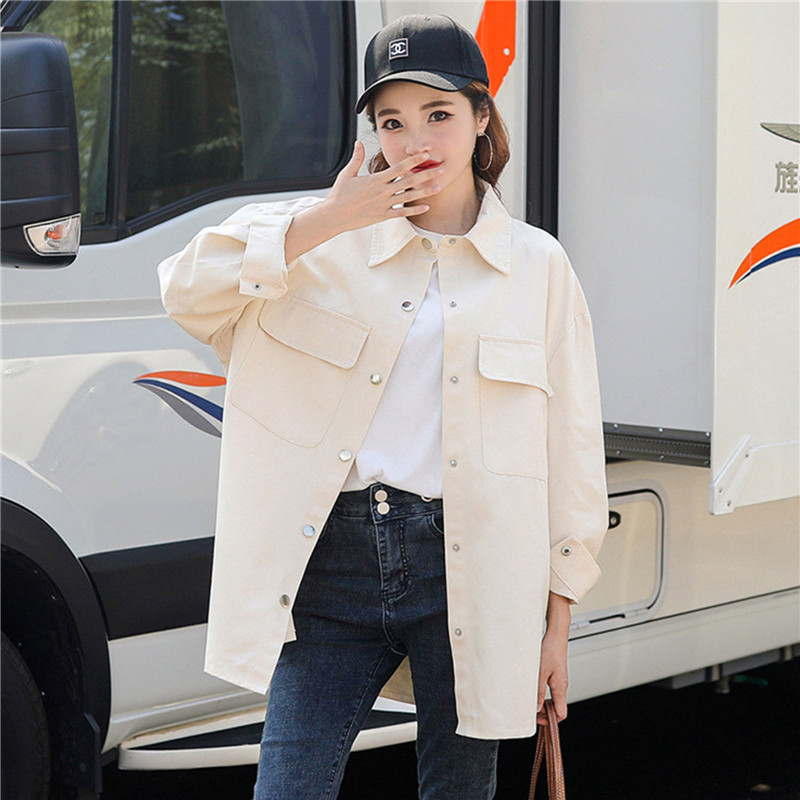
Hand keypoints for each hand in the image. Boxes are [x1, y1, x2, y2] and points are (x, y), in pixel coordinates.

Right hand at [323, 141, 442, 231]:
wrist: (334, 216)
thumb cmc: (339, 195)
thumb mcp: (347, 174)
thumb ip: (356, 158)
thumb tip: (359, 142)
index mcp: (376, 179)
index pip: (399, 167)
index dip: (414, 160)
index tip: (425, 155)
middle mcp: (383, 191)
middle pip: (409, 181)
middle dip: (426, 174)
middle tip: (441, 169)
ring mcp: (384, 204)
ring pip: (408, 197)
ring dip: (424, 192)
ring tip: (438, 187)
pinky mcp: (382, 216)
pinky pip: (401, 213)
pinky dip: (414, 211)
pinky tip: (426, 207)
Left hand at [537, 593, 570, 725]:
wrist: (556, 634)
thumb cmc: (550, 649)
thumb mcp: (540, 672)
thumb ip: (538, 691)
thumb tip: (536, 708)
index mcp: (561, 687)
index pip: (561, 713)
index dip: (551, 720)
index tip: (539, 720)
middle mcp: (562, 685)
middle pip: (557, 708)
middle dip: (545, 713)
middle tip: (532, 712)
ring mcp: (560, 680)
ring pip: (554, 699)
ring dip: (544, 703)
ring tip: (531, 701)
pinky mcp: (557, 674)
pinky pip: (552, 690)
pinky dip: (544, 693)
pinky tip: (534, 689)